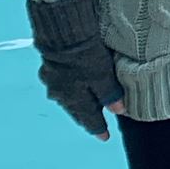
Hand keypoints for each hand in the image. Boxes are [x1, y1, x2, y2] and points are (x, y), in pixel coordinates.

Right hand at [27, 0, 121, 140]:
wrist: (63, 31)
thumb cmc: (85, 54)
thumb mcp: (102, 75)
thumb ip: (110, 94)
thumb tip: (120, 111)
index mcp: (74, 99)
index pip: (89, 120)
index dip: (99, 128)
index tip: (105, 137)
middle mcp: (60, 94)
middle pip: (77, 110)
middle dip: (88, 117)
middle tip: (97, 123)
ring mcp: (52, 81)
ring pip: (68, 97)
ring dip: (79, 102)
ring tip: (88, 105)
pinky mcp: (49, 68)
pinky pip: (62, 84)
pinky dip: (72, 88)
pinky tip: (76, 84)